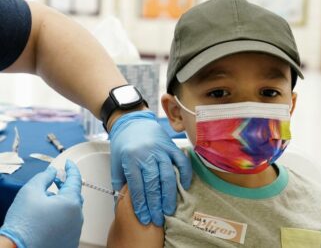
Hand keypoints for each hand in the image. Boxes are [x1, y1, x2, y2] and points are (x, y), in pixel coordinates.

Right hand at [0, 160, 82, 247]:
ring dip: (62, 203)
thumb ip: (45, 177)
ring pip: (72, 211)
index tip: (68, 162)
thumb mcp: (30, 191)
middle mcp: (78, 217)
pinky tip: (47, 217)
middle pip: (74, 196)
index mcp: (72, 203)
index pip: (76, 180)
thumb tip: (53, 170)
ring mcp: (76, 231)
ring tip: (46, 201)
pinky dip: (62, 217)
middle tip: (55, 180)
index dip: (72, 168)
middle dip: (65, 186)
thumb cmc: (23, 221)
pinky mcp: (71, 242)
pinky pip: (69, 225)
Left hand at [109, 111, 191, 225]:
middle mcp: (147, 154)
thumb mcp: (116, 162)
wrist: (132, 121)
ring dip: (169, 194)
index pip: (137, 187)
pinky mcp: (171, 145)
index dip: (141, 205)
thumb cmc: (123, 143)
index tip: (144, 218)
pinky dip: (184, 174)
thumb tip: (122, 203)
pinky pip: (181, 161)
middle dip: (155, 204)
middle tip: (157, 219)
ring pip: (168, 175)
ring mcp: (161, 149)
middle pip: (153, 184)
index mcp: (130, 159)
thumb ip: (119, 182)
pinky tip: (184, 187)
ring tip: (169, 209)